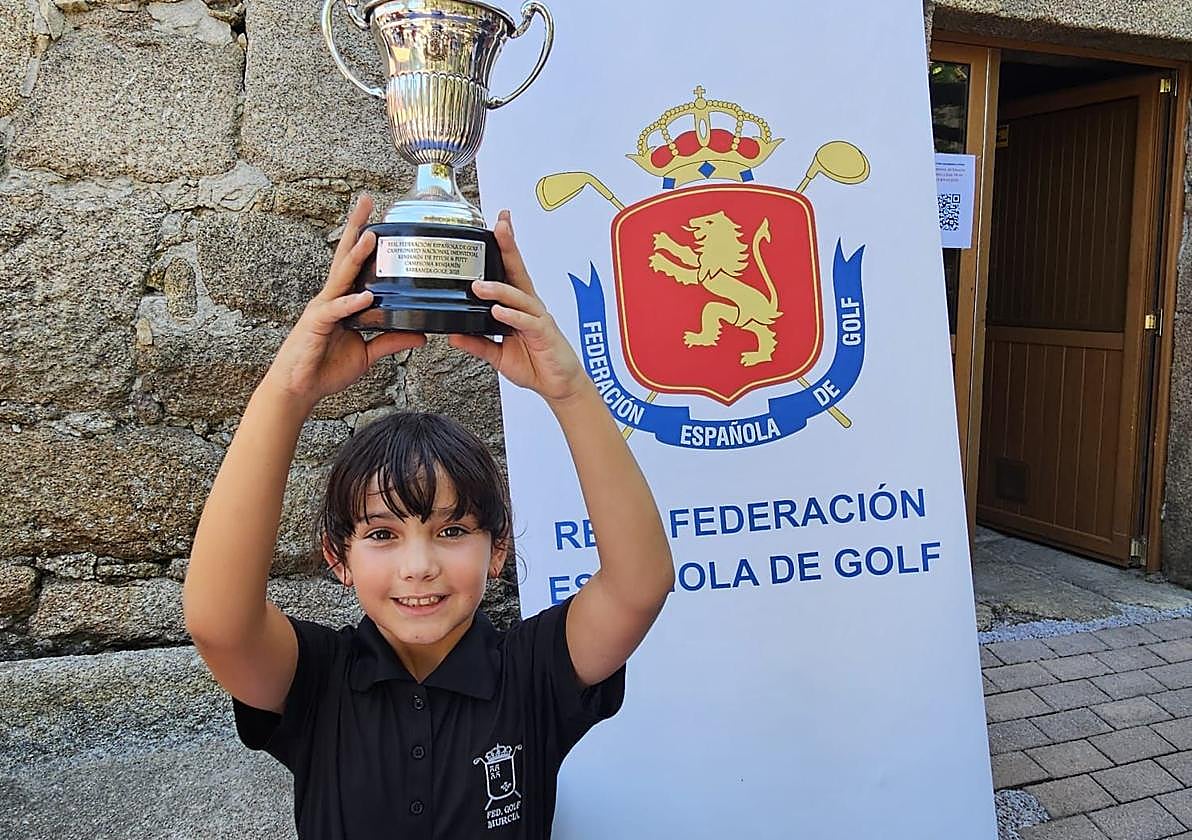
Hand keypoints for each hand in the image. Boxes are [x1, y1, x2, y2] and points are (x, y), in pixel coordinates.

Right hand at [262, 194, 425, 408]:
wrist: (299, 389)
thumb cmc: (326, 368)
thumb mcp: (367, 353)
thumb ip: (391, 341)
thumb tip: (421, 336)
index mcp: (343, 300)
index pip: (354, 263)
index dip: (364, 239)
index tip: (379, 216)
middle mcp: (332, 298)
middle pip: (345, 256)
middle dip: (356, 227)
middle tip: (368, 201)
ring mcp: (323, 309)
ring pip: (341, 276)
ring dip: (356, 255)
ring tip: (371, 236)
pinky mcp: (315, 325)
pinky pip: (336, 311)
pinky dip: (350, 303)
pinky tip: (364, 296)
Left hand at [448, 210, 587, 405]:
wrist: (559, 386)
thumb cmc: (534, 364)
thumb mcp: (498, 354)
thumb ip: (478, 343)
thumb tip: (453, 333)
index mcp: (519, 307)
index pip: (509, 272)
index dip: (504, 248)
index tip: (497, 225)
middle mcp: (530, 307)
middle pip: (518, 272)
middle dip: (509, 247)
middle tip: (499, 226)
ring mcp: (538, 319)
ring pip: (519, 297)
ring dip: (499, 289)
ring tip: (479, 286)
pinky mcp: (545, 335)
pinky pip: (527, 323)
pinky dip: (512, 317)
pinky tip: (499, 312)